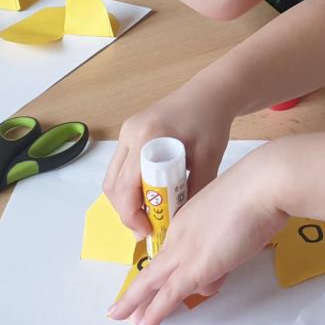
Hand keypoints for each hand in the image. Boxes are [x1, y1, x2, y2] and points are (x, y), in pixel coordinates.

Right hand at [102, 83, 235, 236]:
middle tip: (148, 229)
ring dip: (126, 200)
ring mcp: (126, 131)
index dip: (132, 215)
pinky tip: (149, 196)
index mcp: (147, 137)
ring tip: (150, 215)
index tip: (149, 231)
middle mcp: (130, 133)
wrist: (211, 93)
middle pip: (113, 185)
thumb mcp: (209, 160)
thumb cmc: (211, 123)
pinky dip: (129, 186)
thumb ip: (194, 193)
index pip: (126, 186)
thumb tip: (177, 225)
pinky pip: (121, 167)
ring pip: (113, 178)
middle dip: (127, 212)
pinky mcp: (129, 132)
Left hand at [107, 145, 288, 324]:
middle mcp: (181, 231)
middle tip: (123, 306)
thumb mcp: (240, 212)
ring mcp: (185, 250)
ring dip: (143, 304)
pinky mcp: (195, 268)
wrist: (263, 184)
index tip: (157, 275)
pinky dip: (155, 311)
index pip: (173, 246)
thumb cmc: (260, 189)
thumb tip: (229, 255)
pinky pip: (169, 294)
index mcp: (191, 215)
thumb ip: (230, 234)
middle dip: (138, 290)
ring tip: (137, 322)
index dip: (163, 265)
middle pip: (155, 265)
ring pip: (153, 282)